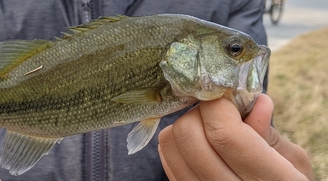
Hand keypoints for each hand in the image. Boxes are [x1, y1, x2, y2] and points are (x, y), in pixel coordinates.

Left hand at [158, 94, 314, 179]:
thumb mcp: (295, 162)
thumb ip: (271, 134)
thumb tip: (257, 101)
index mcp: (266, 180)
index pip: (223, 132)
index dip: (218, 104)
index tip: (228, 97)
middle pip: (188, 133)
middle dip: (201, 111)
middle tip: (220, 113)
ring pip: (169, 142)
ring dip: (187, 124)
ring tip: (211, 128)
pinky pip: (164, 157)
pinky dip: (177, 141)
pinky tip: (200, 144)